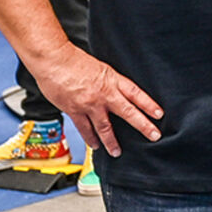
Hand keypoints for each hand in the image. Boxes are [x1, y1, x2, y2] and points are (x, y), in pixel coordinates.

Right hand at [35, 44, 163, 156]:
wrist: (53, 59)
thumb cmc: (74, 60)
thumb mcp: (101, 67)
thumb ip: (110, 81)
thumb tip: (117, 90)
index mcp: (112, 80)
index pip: (136, 94)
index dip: (149, 104)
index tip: (159, 114)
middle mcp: (104, 94)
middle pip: (128, 112)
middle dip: (142, 125)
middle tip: (153, 136)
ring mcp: (89, 104)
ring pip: (105, 127)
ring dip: (112, 141)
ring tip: (117, 152)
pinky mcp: (74, 110)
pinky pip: (84, 128)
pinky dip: (90, 138)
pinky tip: (95, 145)